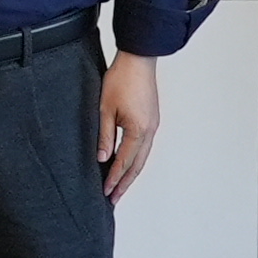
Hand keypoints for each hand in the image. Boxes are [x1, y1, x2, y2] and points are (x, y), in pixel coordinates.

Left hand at [99, 49, 162, 201]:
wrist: (138, 59)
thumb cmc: (121, 79)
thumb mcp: (105, 109)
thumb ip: (105, 136)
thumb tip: (103, 159)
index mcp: (138, 131)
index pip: (124, 162)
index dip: (114, 179)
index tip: (106, 192)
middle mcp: (150, 131)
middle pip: (137, 165)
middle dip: (125, 183)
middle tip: (114, 198)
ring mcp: (153, 126)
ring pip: (143, 158)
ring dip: (131, 173)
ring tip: (121, 186)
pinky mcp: (152, 120)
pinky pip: (145, 147)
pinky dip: (137, 160)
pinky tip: (129, 163)